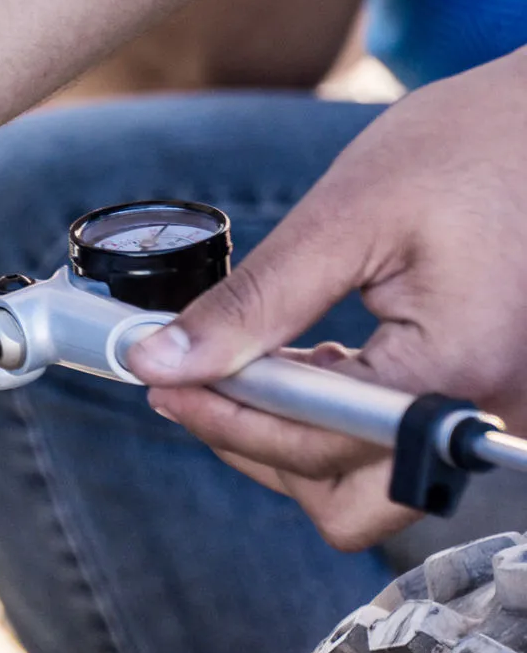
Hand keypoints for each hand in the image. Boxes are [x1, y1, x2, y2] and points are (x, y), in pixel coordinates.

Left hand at [127, 50, 526, 547]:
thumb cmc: (469, 149)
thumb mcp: (343, 218)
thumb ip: (252, 304)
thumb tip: (163, 358)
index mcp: (453, 370)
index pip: (315, 446)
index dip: (223, 420)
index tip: (161, 382)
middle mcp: (485, 413)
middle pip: (351, 503)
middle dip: (261, 451)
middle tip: (195, 386)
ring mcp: (492, 414)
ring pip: (371, 484)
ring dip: (295, 438)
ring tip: (241, 366)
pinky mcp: (484, 399)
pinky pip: (398, 444)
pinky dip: (338, 418)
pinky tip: (303, 363)